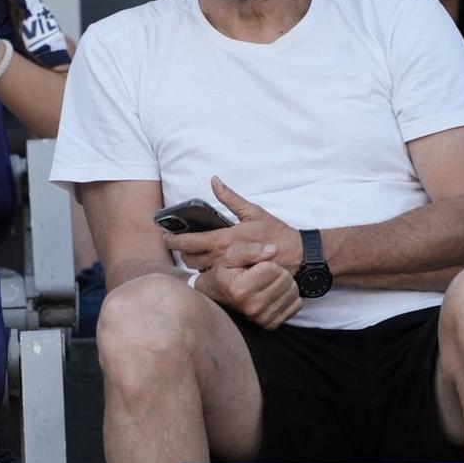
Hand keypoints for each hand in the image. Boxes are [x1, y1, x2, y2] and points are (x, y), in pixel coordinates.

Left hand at [163, 177, 301, 271]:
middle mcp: (223, 259)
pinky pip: (216, 279)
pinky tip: (211, 266)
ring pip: (201, 272)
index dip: (174, 240)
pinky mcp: (237, 281)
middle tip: (179, 246)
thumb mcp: (253, 211)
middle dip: (182, 253)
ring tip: (193, 255)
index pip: (190, 242)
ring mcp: (229, 272)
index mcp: (224, 240)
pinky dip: (210, 272)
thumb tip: (214, 181)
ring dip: (195, 264)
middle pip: (191, 260)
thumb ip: (230, 198)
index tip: (166, 237)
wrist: (297, 257)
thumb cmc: (276, 234)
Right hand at [197, 242, 302, 328]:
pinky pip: (296, 305)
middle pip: (285, 280)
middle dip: (278, 272)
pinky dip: (289, 297)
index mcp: (241, 289)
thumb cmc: (225, 274)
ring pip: (293, 292)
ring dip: (284, 284)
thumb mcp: (230, 256)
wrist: (218, 296)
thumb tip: (273, 250)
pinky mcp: (271, 325)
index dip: (267, 262)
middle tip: (263, 275)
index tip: (256, 267)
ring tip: (268, 284)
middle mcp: (252, 307)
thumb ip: (251, 250)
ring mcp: (262, 318)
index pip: (273, 268)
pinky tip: (274, 294)